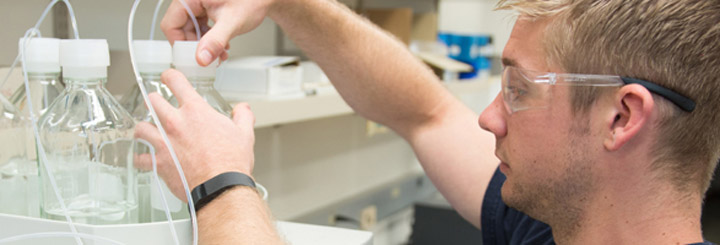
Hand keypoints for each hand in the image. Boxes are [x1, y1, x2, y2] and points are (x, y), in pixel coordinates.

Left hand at [134, 69, 255, 201]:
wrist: (221, 187)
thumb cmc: (231, 162)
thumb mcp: (244, 134)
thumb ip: (242, 116)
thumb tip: (243, 109)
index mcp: (196, 111)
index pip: (176, 81)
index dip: (170, 76)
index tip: (169, 78)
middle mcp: (176, 123)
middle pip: (152, 101)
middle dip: (154, 101)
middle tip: (158, 105)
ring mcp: (164, 143)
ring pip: (141, 127)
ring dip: (143, 128)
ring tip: (147, 131)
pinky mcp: (159, 162)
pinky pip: (140, 158)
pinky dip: (141, 158)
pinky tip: (144, 159)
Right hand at [161, 0, 275, 65]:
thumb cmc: (252, 0)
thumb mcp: (232, 22)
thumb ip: (215, 41)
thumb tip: (201, 58)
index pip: (171, 24)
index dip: (179, 44)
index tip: (190, 58)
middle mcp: (192, 0)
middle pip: (180, 29)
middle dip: (195, 47)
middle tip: (208, 59)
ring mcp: (199, 5)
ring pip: (191, 31)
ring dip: (204, 46)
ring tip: (219, 54)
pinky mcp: (206, 11)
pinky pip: (201, 29)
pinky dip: (210, 40)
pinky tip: (222, 47)